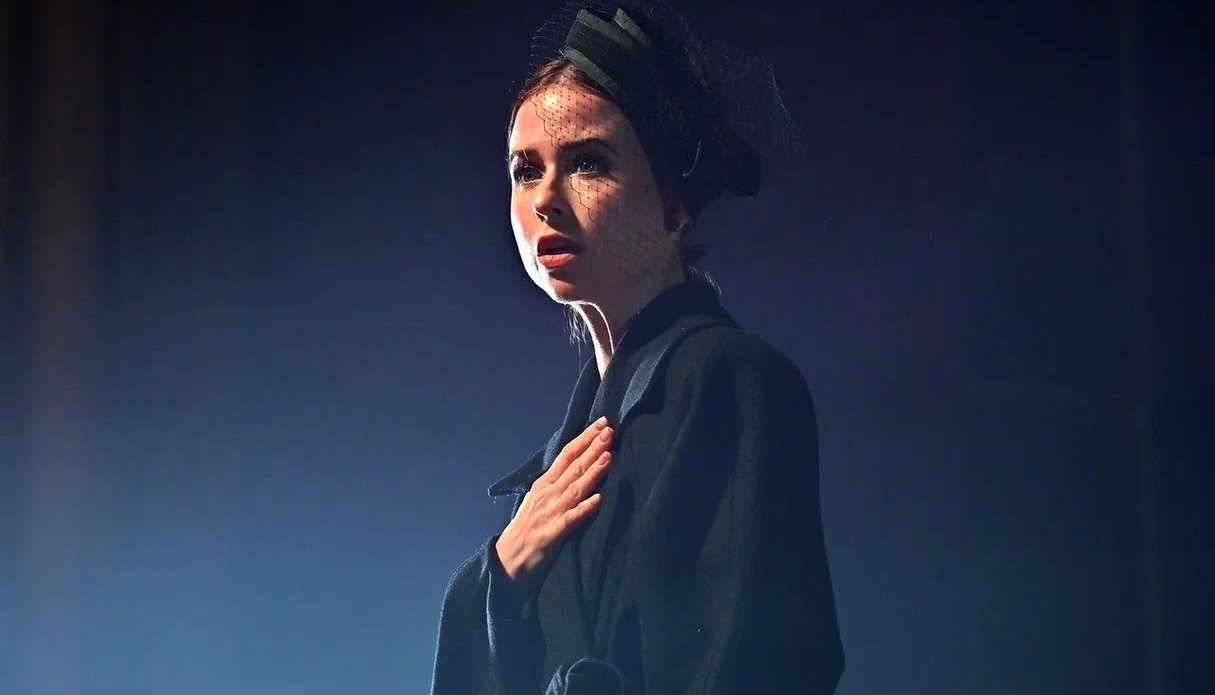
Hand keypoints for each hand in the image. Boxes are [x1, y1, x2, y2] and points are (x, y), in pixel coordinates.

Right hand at [495, 416, 613, 592]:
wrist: (507, 561)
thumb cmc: (526, 529)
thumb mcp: (538, 499)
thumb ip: (556, 483)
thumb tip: (577, 465)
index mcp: (544, 484)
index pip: (567, 455)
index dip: (584, 438)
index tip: (602, 423)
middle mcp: (547, 494)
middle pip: (573, 467)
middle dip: (593, 447)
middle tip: (610, 430)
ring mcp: (550, 513)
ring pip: (575, 488)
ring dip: (593, 472)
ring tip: (608, 456)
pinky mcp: (552, 534)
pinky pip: (571, 519)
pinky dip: (584, 509)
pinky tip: (598, 499)